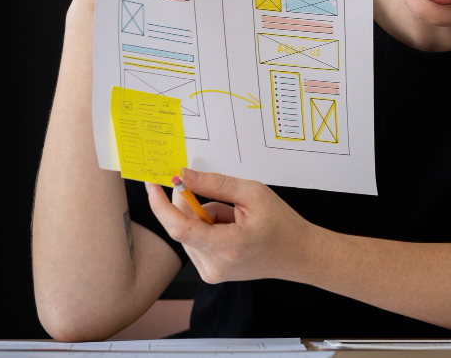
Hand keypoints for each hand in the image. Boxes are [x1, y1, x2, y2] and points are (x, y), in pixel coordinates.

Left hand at [145, 168, 314, 283]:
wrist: (297, 253)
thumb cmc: (281, 224)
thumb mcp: (253, 193)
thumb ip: (215, 184)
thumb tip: (184, 176)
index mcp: (227, 246)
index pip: (180, 228)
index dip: (161, 205)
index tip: (153, 184)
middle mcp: (214, 266)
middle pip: (183, 226)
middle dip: (197, 206)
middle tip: (223, 198)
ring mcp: (211, 273)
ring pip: (188, 233)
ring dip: (204, 218)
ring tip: (236, 219)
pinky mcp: (210, 274)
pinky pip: (195, 242)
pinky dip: (207, 229)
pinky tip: (231, 230)